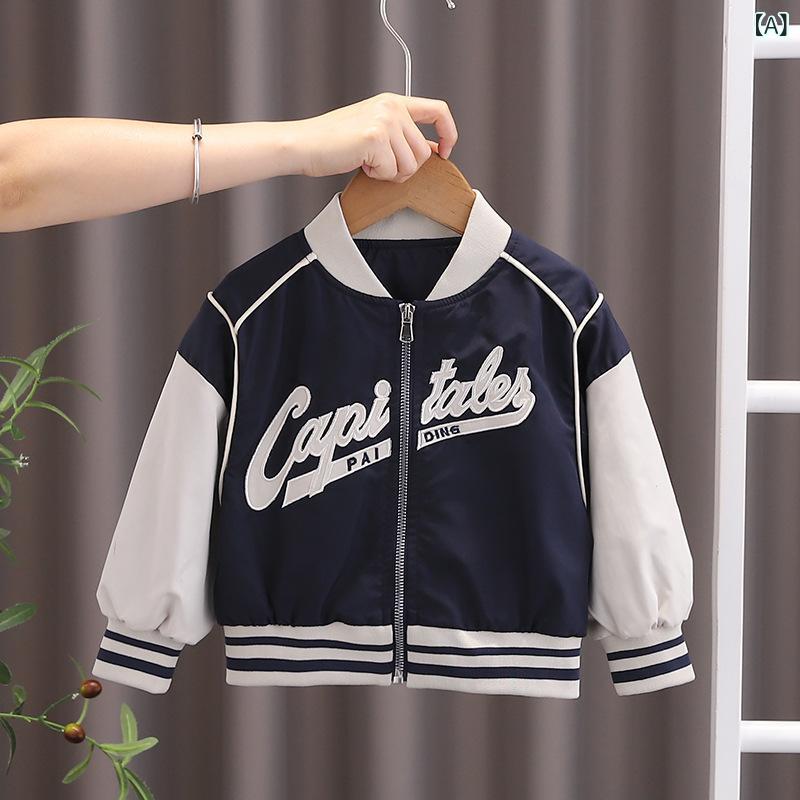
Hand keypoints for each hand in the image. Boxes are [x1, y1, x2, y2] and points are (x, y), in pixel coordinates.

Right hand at [293, 92, 457, 180]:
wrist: (304, 145)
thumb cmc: (333, 142)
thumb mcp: (375, 130)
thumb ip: (403, 135)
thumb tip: (434, 150)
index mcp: (393, 102)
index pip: (439, 111)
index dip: (448, 133)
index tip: (445, 151)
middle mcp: (392, 107)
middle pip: (424, 152)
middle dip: (406, 168)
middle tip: (381, 166)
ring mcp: (385, 121)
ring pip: (412, 165)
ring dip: (391, 174)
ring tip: (369, 163)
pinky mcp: (375, 139)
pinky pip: (392, 172)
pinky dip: (377, 176)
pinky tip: (361, 164)